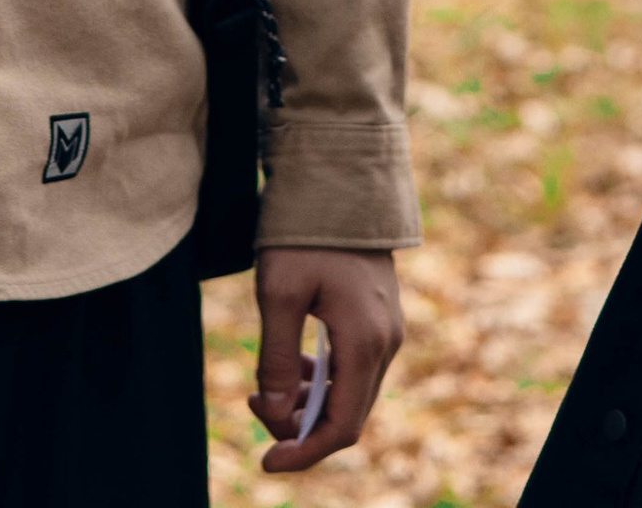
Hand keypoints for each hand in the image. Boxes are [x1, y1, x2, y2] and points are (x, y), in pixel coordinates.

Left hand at [251, 247, 403, 472]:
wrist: (339, 178)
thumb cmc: (305, 231)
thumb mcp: (279, 292)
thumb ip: (278, 358)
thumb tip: (274, 415)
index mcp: (365, 341)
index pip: (342, 426)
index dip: (304, 452)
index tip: (266, 462)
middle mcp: (387, 342)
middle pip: (348, 414)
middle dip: (300, 425)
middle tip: (253, 404)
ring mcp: (388, 329)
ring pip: (351, 392)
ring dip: (309, 402)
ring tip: (264, 386)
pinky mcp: (379, 317)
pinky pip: (354, 367)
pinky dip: (323, 379)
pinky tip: (292, 366)